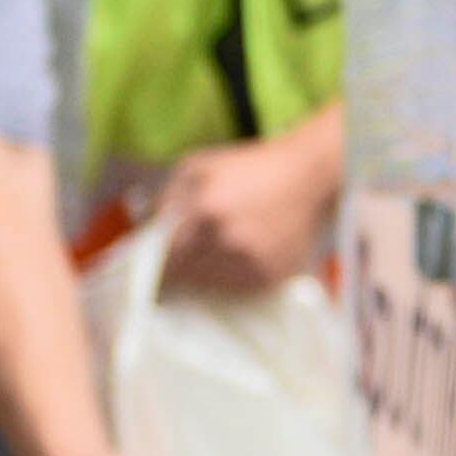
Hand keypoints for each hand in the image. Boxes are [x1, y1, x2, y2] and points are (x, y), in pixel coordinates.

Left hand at [153, 130, 329, 296]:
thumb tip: (147, 231)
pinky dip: (235, 277)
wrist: (308, 176)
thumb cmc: (249, 167)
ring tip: (220, 252)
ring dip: (208, 274)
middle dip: (182, 271)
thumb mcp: (199, 166)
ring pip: (212, 285)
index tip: (155, 273)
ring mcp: (251, 261)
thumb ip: (166, 197)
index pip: (165, 259)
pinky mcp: (272, 275)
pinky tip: (243, 254)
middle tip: (185, 264)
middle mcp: (225, 240)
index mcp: (202, 211)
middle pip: (187, 276)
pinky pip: (240, 288)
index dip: (157, 269)